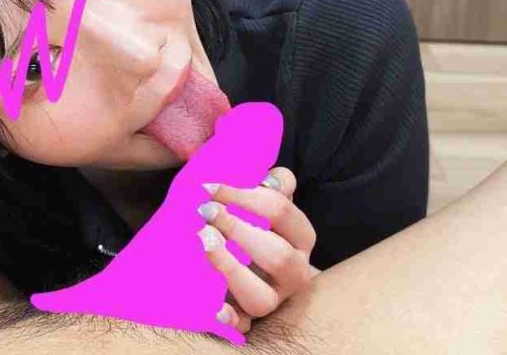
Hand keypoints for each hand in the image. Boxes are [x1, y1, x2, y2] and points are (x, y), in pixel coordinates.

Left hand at [197, 167, 320, 332]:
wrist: (253, 263)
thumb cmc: (259, 224)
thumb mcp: (270, 200)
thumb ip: (276, 183)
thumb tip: (270, 178)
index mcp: (302, 237)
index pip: (281, 212)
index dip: (244, 196)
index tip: (209, 187)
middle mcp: (294, 272)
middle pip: (277, 255)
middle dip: (238, 230)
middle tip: (205, 213)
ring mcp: (273, 299)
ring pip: (261, 297)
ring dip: (230, 268)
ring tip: (204, 243)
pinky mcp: (249, 318)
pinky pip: (242, 326)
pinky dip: (229, 319)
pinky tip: (214, 307)